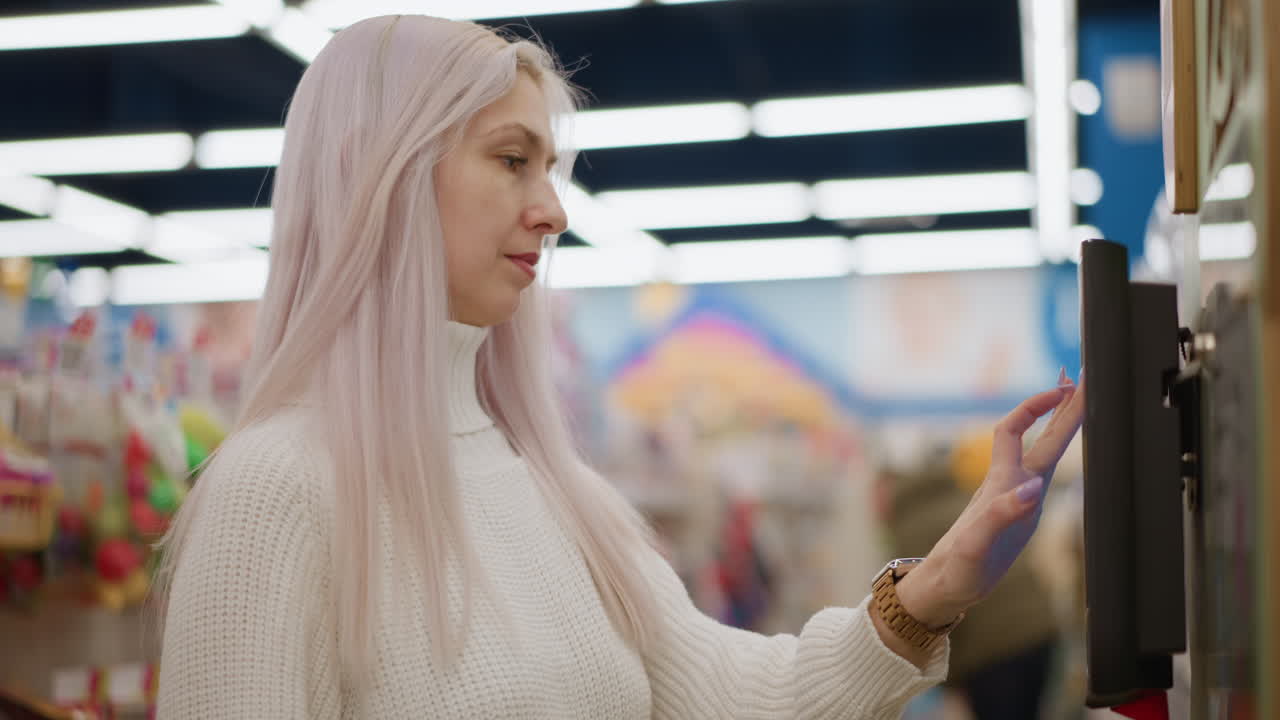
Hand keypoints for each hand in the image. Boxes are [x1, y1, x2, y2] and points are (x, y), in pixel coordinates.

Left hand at [896, 371, 1084, 626]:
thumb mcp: (978, 543)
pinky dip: (1055, 456)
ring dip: (1060, 425)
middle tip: (1083, 378)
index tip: (1063, 388)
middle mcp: (1010, 484)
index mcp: (1001, 484)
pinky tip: (1059, 451)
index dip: (1037, 406)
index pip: (1016, 430)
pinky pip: (1042, 474)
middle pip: (1040, 436)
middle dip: (1061, 406)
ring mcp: (1016, 498)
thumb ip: (1003, 513)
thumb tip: (1034, 487)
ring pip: (1043, 452)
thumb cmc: (959, 566)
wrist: (946, 586)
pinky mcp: (1020, 515)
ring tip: (1077, 400)